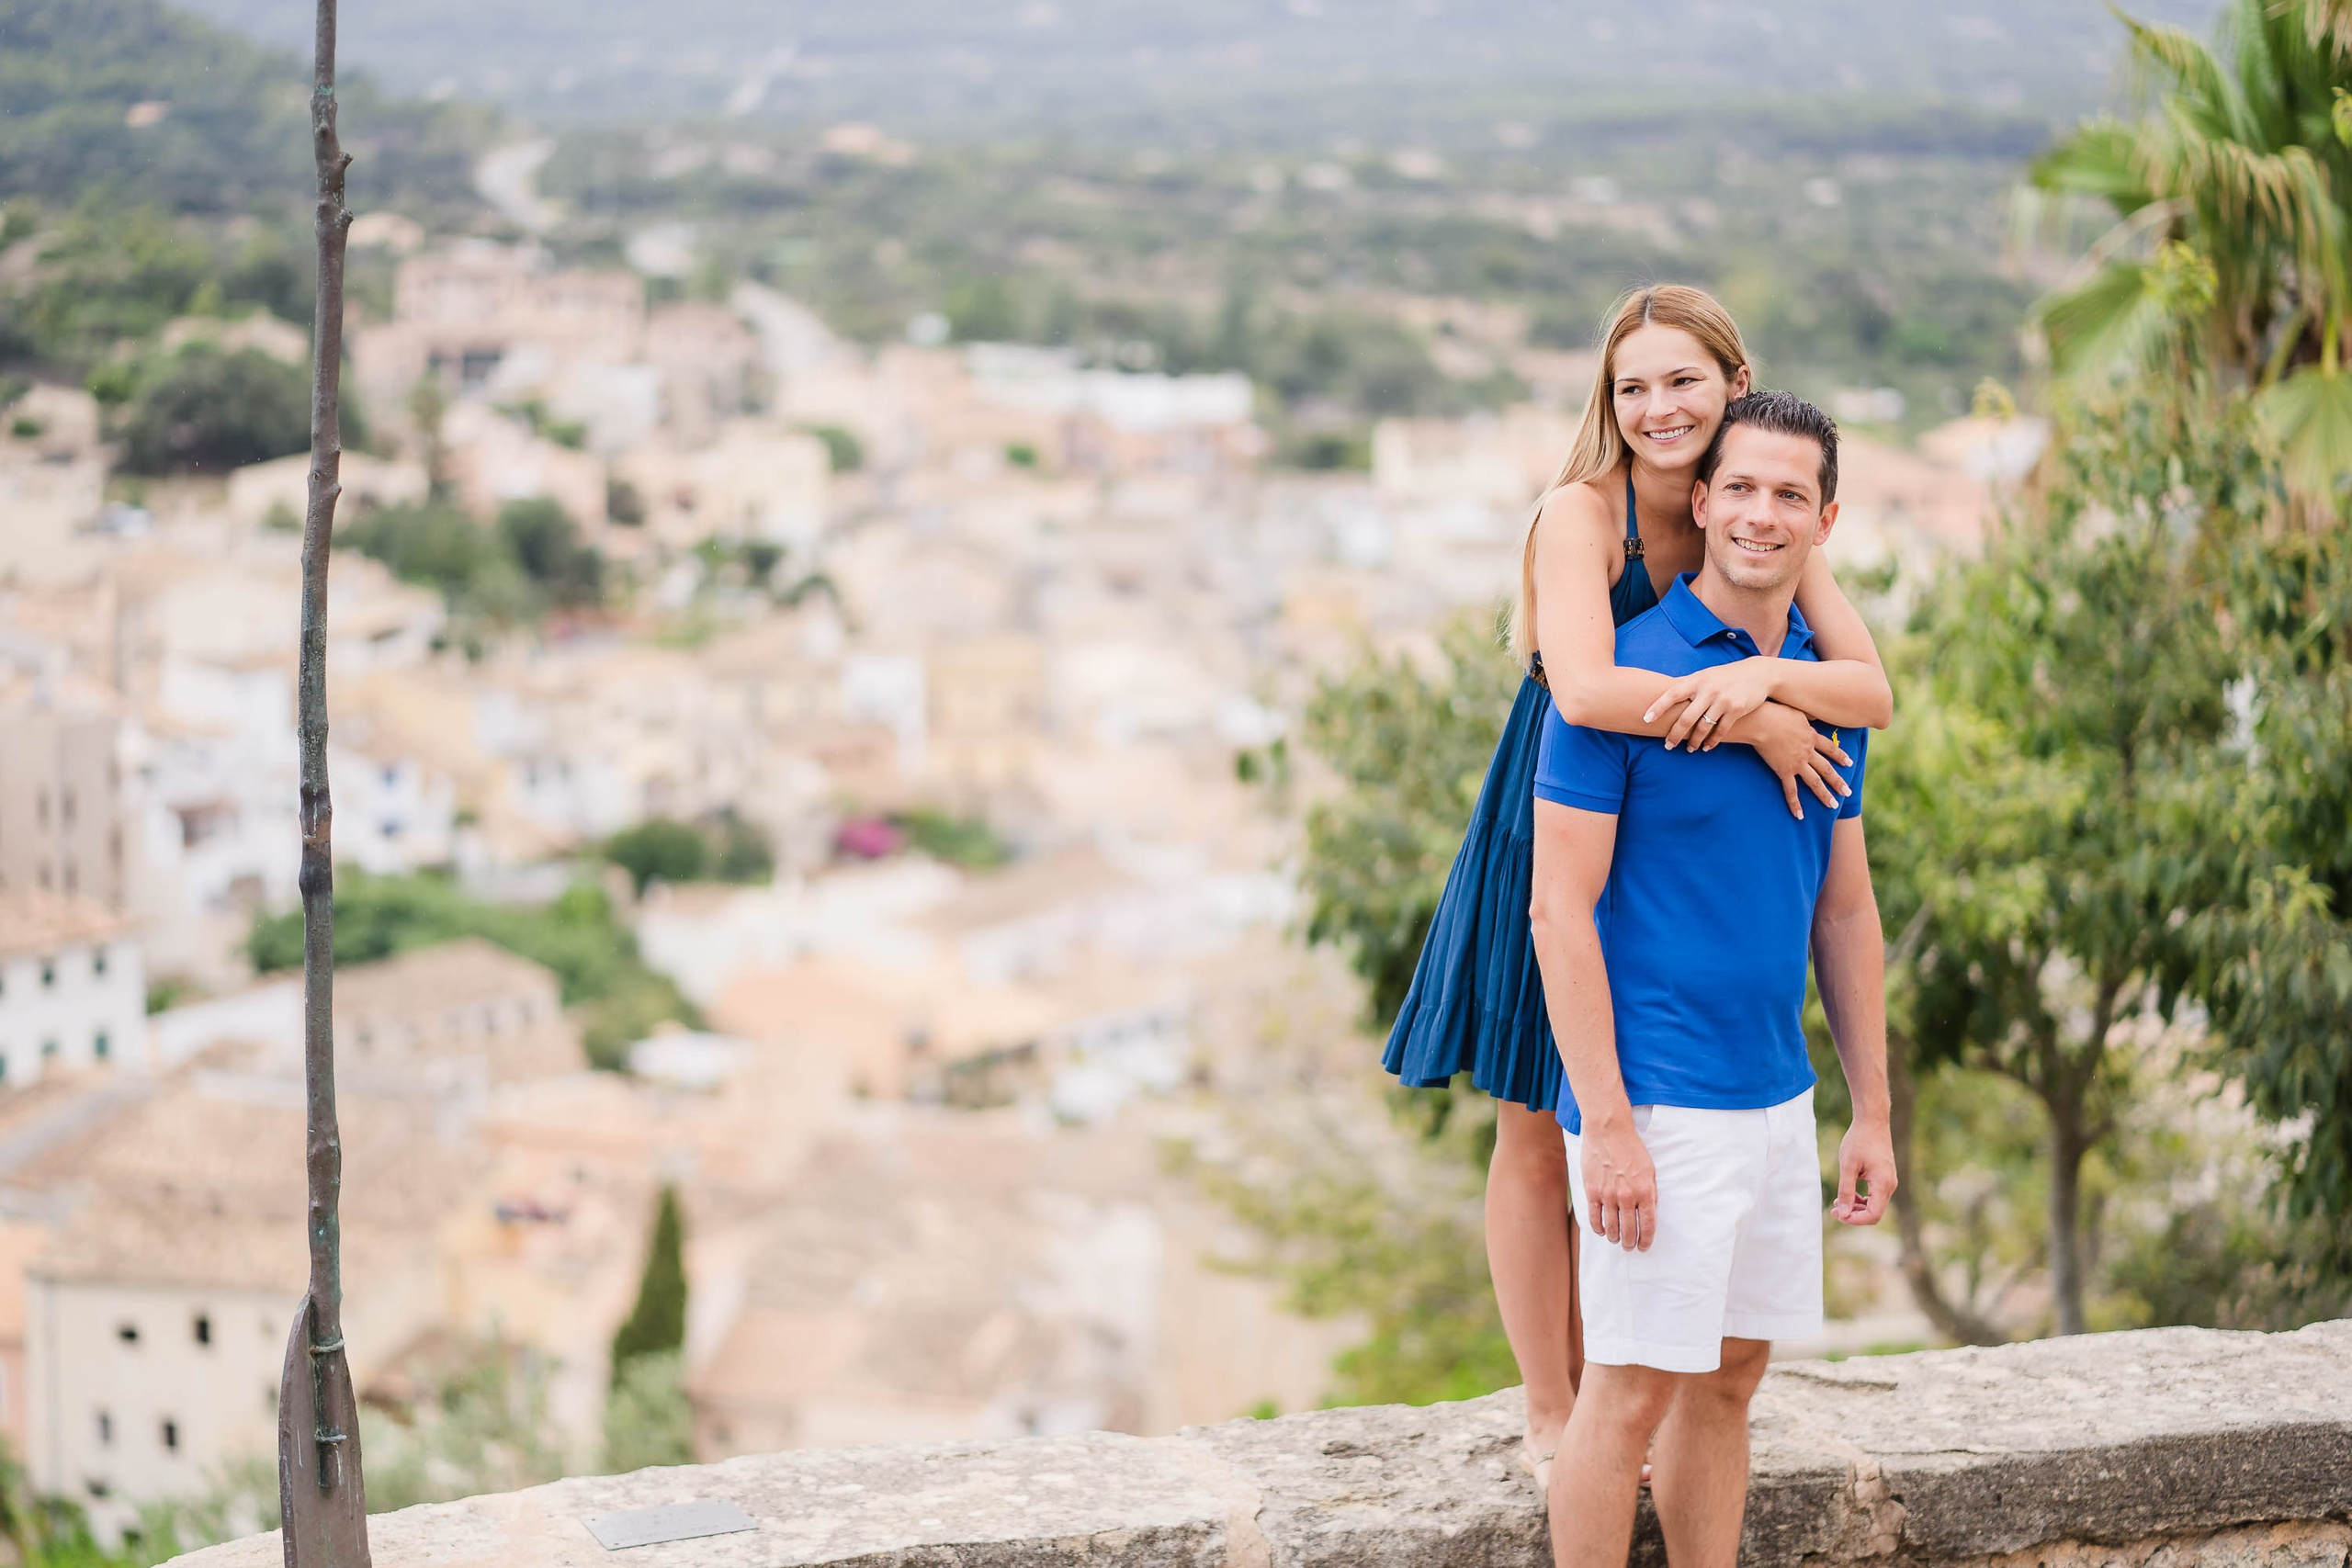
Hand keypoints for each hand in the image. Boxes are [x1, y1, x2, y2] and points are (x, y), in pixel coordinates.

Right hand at [1580, 1114, 1657, 1250]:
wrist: (1608, 1131)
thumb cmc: (1631, 1148)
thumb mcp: (1649, 1169)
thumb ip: (1650, 1192)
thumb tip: (1650, 1211)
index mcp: (1645, 1191)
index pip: (1648, 1225)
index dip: (1647, 1240)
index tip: (1644, 1246)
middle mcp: (1627, 1196)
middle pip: (1630, 1230)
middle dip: (1630, 1243)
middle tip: (1629, 1247)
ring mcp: (1608, 1195)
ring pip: (1612, 1228)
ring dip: (1615, 1238)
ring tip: (1617, 1240)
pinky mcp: (1592, 1191)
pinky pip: (1595, 1218)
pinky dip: (1599, 1229)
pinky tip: (1603, 1231)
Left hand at [1647, 663, 1780, 751]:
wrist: (1758, 674)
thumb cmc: (1725, 675)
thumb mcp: (1705, 675)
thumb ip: (1687, 683)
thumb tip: (1663, 687)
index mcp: (1697, 681)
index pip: (1672, 693)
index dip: (1658, 706)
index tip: (1645, 719)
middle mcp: (1708, 690)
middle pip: (1686, 718)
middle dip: (1675, 734)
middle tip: (1668, 746)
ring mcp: (1723, 700)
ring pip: (1703, 727)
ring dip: (1694, 741)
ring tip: (1690, 749)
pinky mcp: (1737, 710)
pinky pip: (1721, 730)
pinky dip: (1712, 741)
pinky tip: (1706, 747)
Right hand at [1748, 703, 1851, 819]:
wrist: (1762, 722)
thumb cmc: (1776, 712)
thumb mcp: (1797, 711)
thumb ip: (1807, 717)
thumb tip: (1813, 716)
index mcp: (1811, 736)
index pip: (1830, 749)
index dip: (1840, 756)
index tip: (1849, 763)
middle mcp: (1808, 752)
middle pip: (1827, 769)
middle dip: (1838, 781)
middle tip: (1847, 792)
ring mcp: (1797, 763)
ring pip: (1815, 782)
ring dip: (1824, 795)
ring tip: (1833, 805)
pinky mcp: (1783, 771)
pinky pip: (1791, 790)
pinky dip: (1795, 804)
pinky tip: (1799, 815)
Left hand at [1833, 1119, 1896, 1225]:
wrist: (1872, 1121)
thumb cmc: (1859, 1141)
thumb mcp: (1847, 1166)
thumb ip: (1845, 1191)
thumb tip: (1842, 1214)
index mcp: (1883, 1184)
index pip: (1873, 1215)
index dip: (1855, 1220)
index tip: (1837, 1214)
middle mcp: (1890, 1185)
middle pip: (1874, 1212)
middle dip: (1854, 1214)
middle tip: (1833, 1208)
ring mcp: (1889, 1181)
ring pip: (1874, 1205)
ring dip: (1856, 1206)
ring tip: (1837, 1200)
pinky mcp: (1885, 1177)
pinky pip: (1875, 1195)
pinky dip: (1861, 1198)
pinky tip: (1848, 1192)